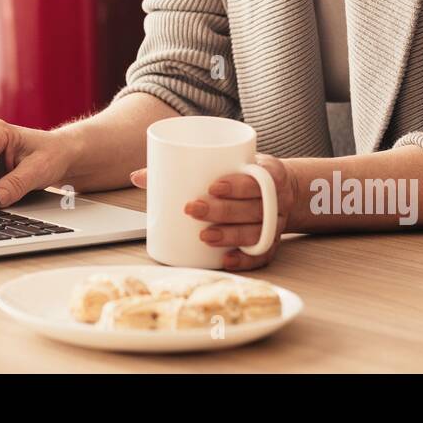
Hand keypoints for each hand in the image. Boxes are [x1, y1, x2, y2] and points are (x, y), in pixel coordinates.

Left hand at [129, 154, 293, 270]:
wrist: (284, 189)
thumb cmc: (245, 174)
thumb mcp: (228, 162)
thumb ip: (187, 164)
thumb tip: (138, 176)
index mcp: (270, 173)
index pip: (258, 179)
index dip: (238, 184)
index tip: (213, 186)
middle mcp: (279, 200)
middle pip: (255, 208)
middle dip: (223, 211)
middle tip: (193, 209)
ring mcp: (277, 224)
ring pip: (257, 233)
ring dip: (231, 236)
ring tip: (205, 236)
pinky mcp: (273, 244)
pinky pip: (262, 256)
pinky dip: (245, 260)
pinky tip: (225, 260)